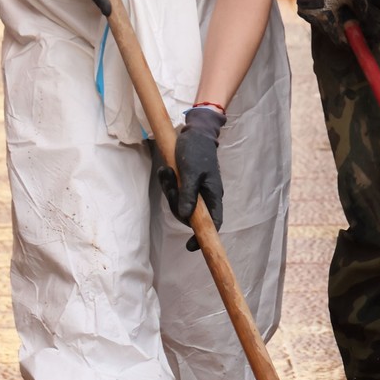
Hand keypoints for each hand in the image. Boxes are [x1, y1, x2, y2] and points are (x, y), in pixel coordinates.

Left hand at [159, 104, 224, 243]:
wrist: (195, 132)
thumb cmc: (196, 150)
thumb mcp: (191, 172)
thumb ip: (189, 194)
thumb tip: (186, 216)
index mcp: (213, 196)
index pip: (213, 224)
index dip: (203, 237)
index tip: (191, 247)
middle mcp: (206, 197)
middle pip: (190, 215)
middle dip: (175, 203)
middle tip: (169, 182)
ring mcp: (196, 191)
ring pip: (180, 203)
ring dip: (169, 190)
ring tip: (166, 172)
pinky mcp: (187, 184)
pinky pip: (176, 192)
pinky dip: (168, 183)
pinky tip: (165, 170)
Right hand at [296, 0, 366, 37]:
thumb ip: (363, 14)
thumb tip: (369, 29)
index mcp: (325, 17)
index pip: (338, 40)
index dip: (348, 43)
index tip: (356, 43)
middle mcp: (312, 16)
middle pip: (330, 32)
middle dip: (340, 30)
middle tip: (350, 25)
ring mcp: (305, 9)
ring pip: (322, 23)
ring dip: (331, 21)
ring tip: (340, 13)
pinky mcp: (301, 2)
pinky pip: (314, 14)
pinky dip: (323, 13)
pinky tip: (330, 5)